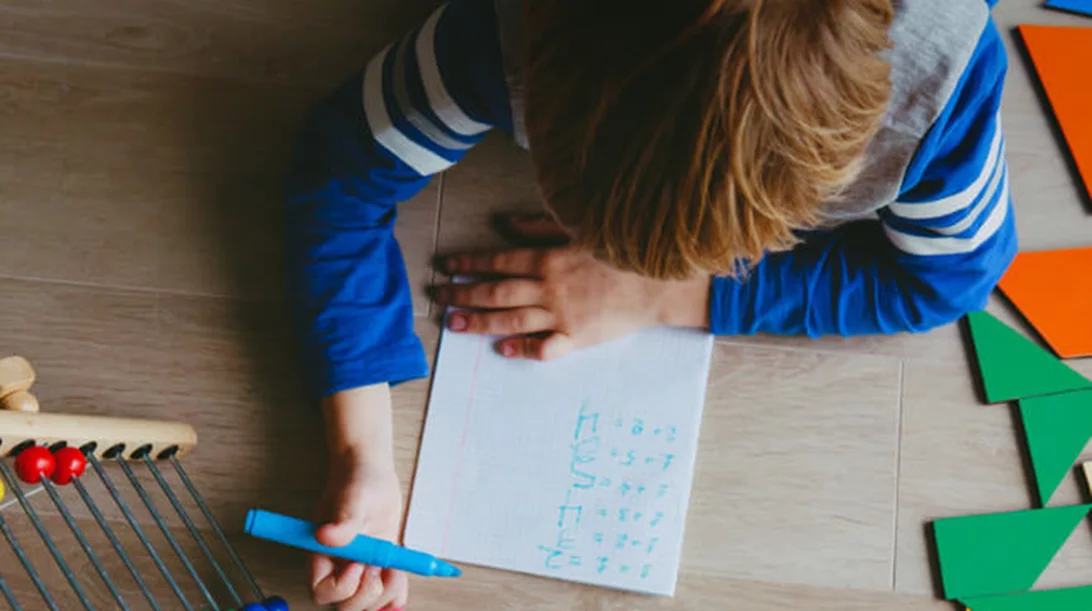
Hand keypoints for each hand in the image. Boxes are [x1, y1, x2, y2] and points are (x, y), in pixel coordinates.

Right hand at [310, 460, 405, 610]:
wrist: (372, 475)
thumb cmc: (356, 482)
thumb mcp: (352, 499)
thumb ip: (343, 521)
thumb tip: (326, 537)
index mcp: (321, 555)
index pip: (323, 591)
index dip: (342, 587)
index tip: (359, 563)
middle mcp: (338, 567)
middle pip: (345, 606)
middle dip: (366, 596)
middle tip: (380, 570)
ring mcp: (360, 570)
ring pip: (367, 605)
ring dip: (385, 595)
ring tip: (395, 568)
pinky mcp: (379, 567)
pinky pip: (387, 595)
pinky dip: (397, 595)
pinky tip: (401, 579)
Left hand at [432, 214, 710, 358]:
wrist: (660, 284)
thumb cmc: (621, 252)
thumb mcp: (579, 229)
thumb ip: (538, 226)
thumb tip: (504, 223)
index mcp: (547, 259)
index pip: (498, 261)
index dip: (468, 263)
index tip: (446, 265)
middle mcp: (548, 288)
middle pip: (495, 292)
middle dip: (462, 293)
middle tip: (439, 297)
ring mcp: (561, 316)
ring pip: (510, 320)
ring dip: (479, 322)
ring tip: (454, 324)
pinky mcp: (577, 338)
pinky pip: (544, 348)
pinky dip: (522, 349)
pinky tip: (503, 350)